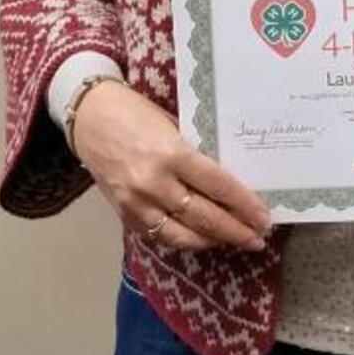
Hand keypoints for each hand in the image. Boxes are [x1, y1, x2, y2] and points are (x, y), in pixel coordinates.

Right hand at [72, 80, 272, 253]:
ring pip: (184, 236)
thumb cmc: (135, 112)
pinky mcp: (124, 215)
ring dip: (214, 241)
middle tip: (258, 239)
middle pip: (205, 217)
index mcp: (171, 153)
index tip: (265, 217)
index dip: (245, 205)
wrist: (88, 117)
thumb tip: (229, 181)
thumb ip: (196, 154)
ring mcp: (137, 203)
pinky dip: (185, 240)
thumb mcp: (172, 126)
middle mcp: (154, 183)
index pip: (219, 186)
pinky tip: (203, 237)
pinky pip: (161, 236)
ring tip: (236, 241)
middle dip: (236, 232)